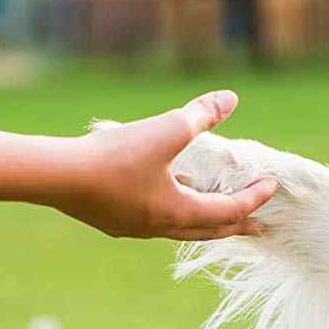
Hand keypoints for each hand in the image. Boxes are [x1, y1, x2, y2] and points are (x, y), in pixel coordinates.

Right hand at [56, 91, 277, 239]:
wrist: (57, 176)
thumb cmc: (115, 157)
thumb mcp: (166, 129)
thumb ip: (201, 114)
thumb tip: (231, 98)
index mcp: (178, 211)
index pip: (228, 211)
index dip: (254, 198)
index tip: (272, 186)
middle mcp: (159, 227)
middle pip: (208, 231)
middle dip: (236, 225)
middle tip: (259, 227)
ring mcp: (133, 227)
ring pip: (179, 227)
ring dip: (202, 217)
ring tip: (214, 206)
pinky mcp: (112, 220)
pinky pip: (154, 218)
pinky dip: (171, 208)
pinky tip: (165, 189)